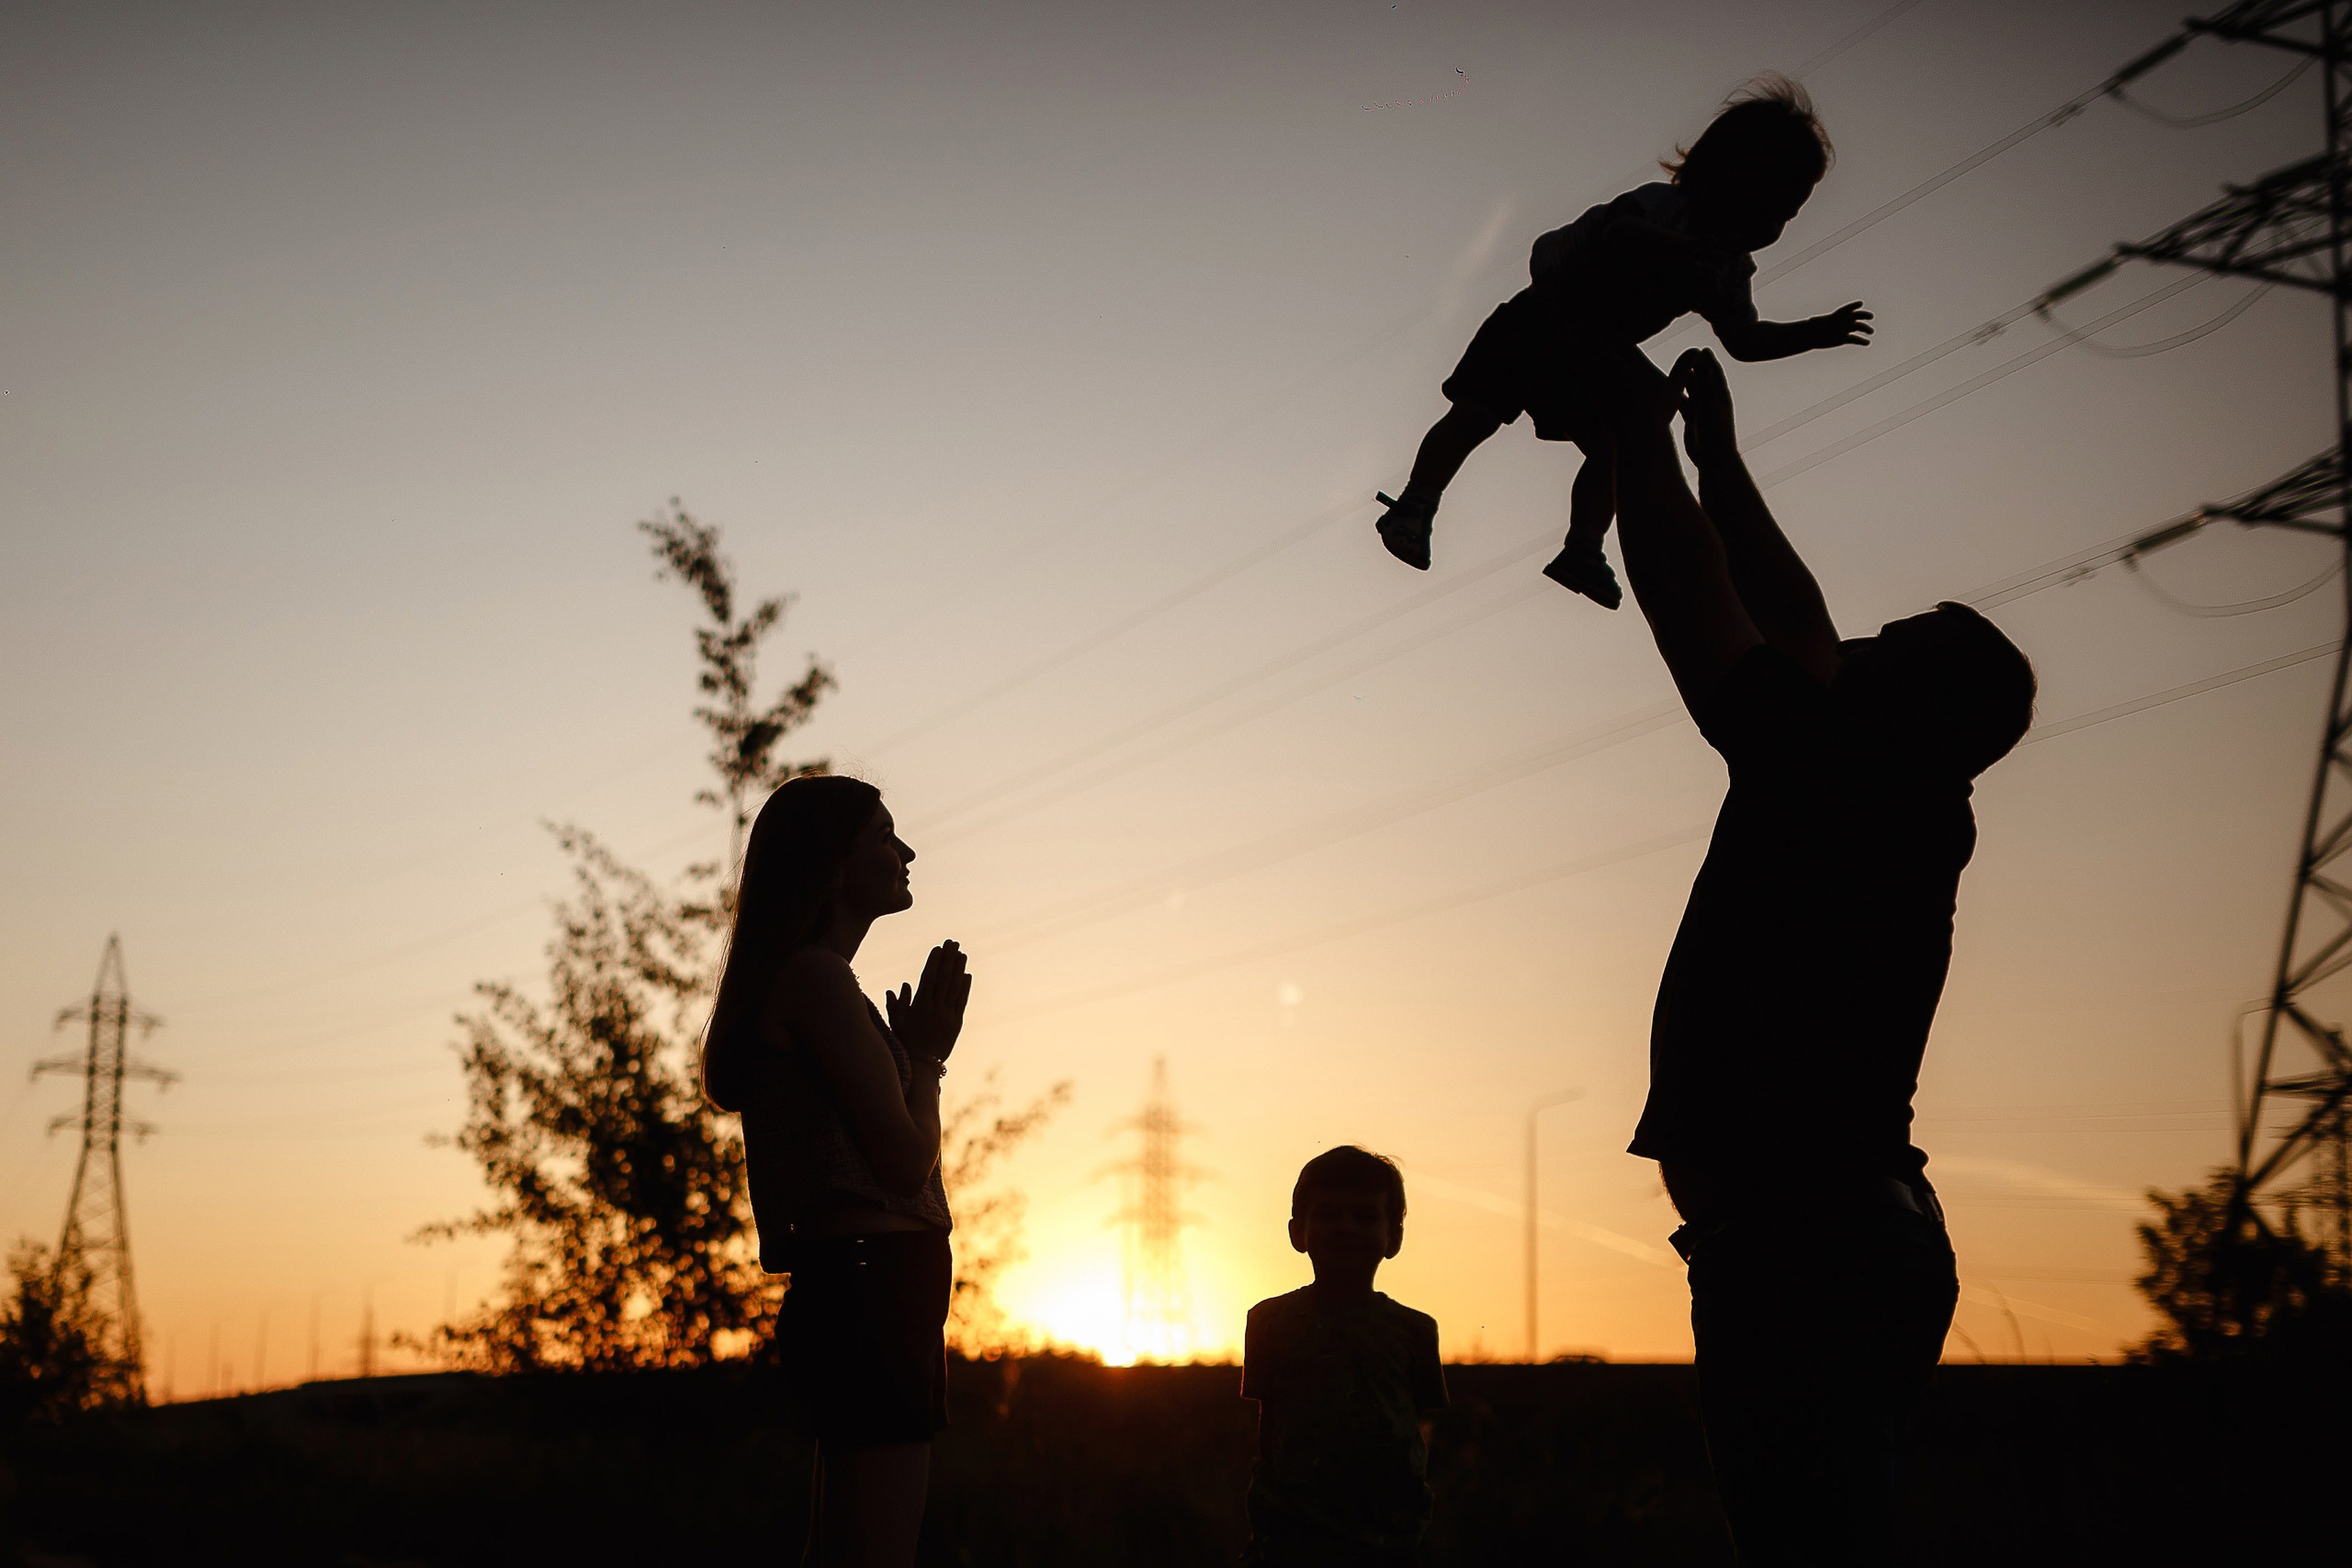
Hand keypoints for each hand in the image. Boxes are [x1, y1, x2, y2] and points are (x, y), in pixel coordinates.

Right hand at [885, 940, 970, 1065]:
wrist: (923, 1065)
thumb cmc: (906, 1042)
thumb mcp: (896, 1023)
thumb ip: (897, 1004)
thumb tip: (901, 986)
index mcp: (919, 1006)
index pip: (928, 979)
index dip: (934, 962)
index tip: (938, 948)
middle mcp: (935, 1009)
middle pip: (943, 978)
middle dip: (948, 958)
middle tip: (953, 942)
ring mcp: (947, 1015)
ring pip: (954, 987)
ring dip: (959, 969)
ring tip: (962, 954)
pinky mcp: (957, 1023)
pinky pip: (962, 1001)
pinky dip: (965, 987)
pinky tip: (967, 975)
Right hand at [1671, 347, 1736, 463]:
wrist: (1714, 459)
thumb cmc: (1717, 433)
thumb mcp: (1712, 406)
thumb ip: (1707, 385)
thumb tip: (1704, 365)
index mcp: (1719, 395)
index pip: (1713, 371)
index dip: (1708, 360)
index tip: (1701, 349)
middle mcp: (1711, 399)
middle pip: (1701, 377)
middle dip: (1694, 366)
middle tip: (1684, 354)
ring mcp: (1701, 409)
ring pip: (1690, 389)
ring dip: (1683, 379)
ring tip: (1672, 369)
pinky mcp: (1691, 419)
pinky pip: (1682, 402)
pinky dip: (1675, 395)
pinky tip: (1664, 391)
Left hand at [1809, 301, 1872, 348]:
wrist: (1813, 336)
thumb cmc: (1811, 327)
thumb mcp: (1811, 324)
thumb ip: (1813, 321)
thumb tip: (1810, 321)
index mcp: (1836, 315)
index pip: (1846, 309)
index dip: (1854, 306)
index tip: (1861, 303)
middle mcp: (1844, 320)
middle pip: (1857, 316)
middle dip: (1864, 315)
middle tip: (1871, 316)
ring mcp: (1846, 329)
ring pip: (1859, 327)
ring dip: (1866, 329)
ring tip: (1871, 332)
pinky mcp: (1845, 339)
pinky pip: (1855, 339)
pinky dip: (1861, 341)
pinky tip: (1867, 343)